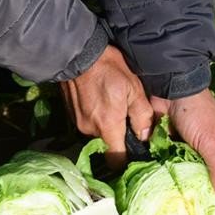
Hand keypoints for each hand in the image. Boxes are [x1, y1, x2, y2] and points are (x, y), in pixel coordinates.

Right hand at [60, 46, 153, 168]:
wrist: (78, 52)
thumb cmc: (108, 68)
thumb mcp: (133, 88)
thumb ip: (142, 115)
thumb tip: (144, 136)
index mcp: (108, 126)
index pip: (116, 160)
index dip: (125, 161)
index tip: (133, 155)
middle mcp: (90, 129)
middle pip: (108, 144)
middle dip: (117, 136)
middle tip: (125, 119)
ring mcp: (77, 123)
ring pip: (97, 133)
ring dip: (105, 125)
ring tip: (111, 106)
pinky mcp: (69, 115)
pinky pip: (87, 123)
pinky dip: (94, 117)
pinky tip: (99, 101)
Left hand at [150, 89, 214, 197]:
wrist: (170, 90)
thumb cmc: (197, 113)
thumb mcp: (212, 141)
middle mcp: (212, 151)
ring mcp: (193, 150)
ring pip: (196, 174)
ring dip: (192, 188)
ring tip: (188, 212)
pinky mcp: (175, 147)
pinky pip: (176, 166)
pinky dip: (174, 177)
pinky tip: (169, 194)